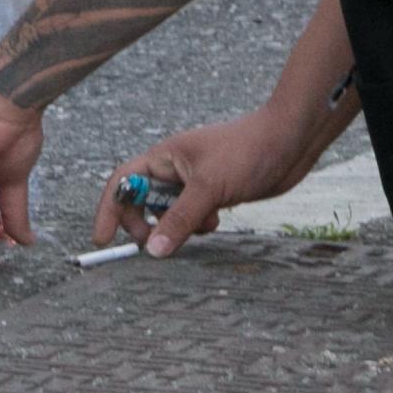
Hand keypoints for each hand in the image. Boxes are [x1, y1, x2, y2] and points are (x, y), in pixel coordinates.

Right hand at [95, 107, 325, 255]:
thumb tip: (155, 251)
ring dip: (177, 226)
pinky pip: (192, 216)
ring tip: (201, 223)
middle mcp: (174, 169)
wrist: (290, 140)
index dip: (109, 210)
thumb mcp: (209, 186)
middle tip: (157, 244)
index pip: (122, 182)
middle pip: (141, 202)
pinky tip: (217, 218)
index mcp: (163, 157)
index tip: (103, 239)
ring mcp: (194, 181)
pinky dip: (198, 224)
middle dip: (146, 224)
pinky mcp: (213, 192)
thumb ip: (180, 219)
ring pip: (169, 213)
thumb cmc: (248, 150)